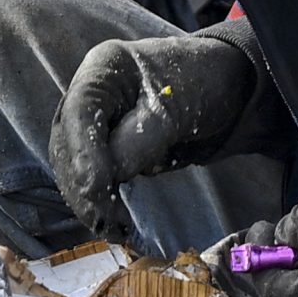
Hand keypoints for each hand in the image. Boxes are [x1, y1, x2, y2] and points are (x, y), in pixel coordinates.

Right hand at [48, 31, 264, 240]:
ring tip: (109, 226)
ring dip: (86, 198)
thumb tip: (105, 180)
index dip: (81, 153)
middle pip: (67, 142)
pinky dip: (100, 198)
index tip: (95, 189)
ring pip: (74, 164)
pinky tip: (112, 220)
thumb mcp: (174, 111)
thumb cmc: (204, 84)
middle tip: (102, 220)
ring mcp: (97, 121)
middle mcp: (91, 95)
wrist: (229, 87)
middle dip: (81, 184)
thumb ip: (137, 142)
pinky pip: (93, 173)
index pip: (79, 113)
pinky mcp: (108, 145)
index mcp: (103, 70)